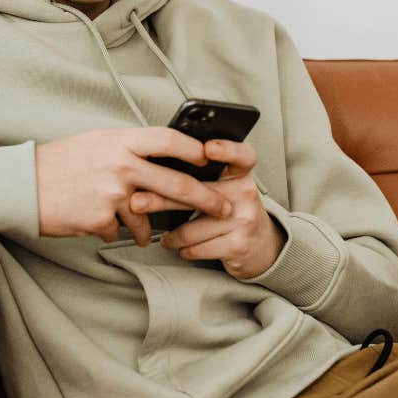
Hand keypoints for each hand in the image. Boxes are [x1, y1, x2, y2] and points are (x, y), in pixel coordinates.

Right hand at [34, 127, 232, 244]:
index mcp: (119, 141)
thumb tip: (157, 155)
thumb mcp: (94, 143)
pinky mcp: (100, 218)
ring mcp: (111, 192)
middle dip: (205, 199)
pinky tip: (99, 223)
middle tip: (223, 208)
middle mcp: (120, 164)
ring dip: (148, 228)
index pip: (167, 139)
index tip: (211, 159)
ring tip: (143, 232)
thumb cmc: (58, 163)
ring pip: (149, 216)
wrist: (21, 185)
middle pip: (175, 183)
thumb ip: (126, 148)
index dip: (193, 149)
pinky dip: (113, 230)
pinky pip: (120, 230)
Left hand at [129, 138, 287, 278]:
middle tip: (137, 202)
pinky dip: (183, 249)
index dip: (226, 149)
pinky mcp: (238, 244)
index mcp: (240, 173)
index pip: (241, 155)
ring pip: (192, 228)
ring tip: (164, 236)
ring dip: (171, 236)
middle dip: (162, 199)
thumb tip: (153, 171)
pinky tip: (180, 247)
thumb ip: (201, 177)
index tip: (207, 148)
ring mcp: (244, 219)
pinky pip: (198, 247)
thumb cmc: (232, 211)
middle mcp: (245, 193)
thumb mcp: (225, 188)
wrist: (260, 246)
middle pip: (198, 193)